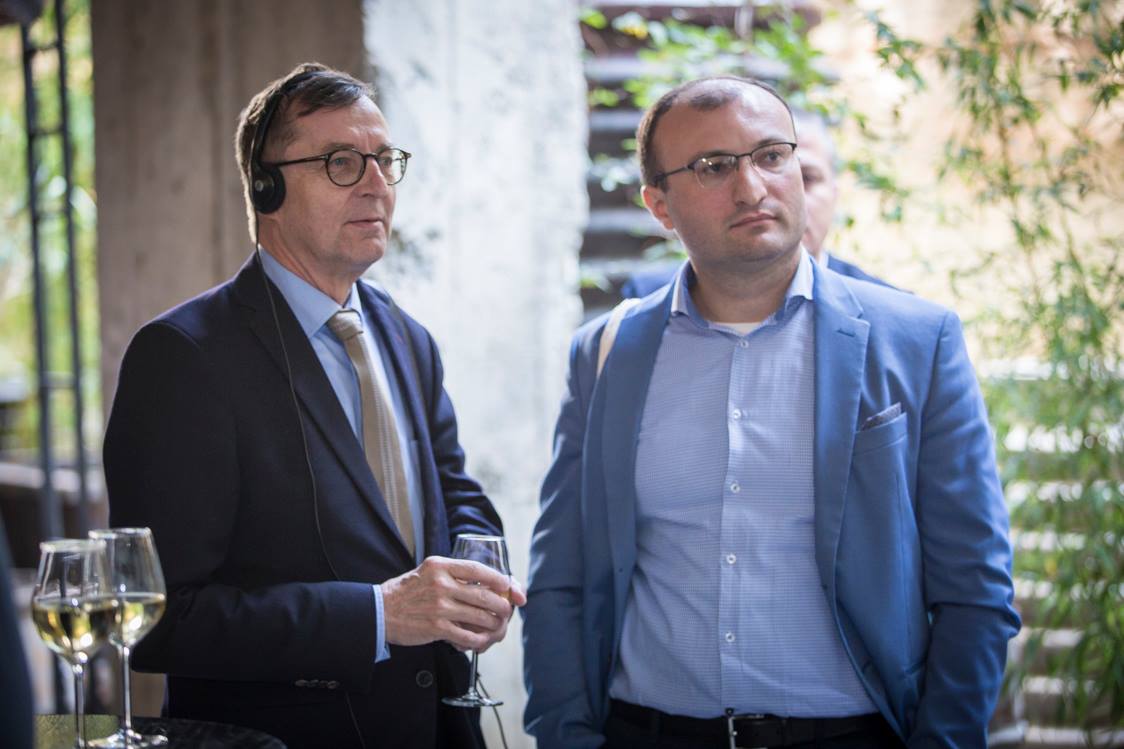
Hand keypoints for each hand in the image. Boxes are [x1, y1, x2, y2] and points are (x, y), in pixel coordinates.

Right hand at [381, 556, 525, 651]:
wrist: (379, 611)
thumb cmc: (406, 592)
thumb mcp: (427, 572)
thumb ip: (451, 574)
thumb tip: (482, 582)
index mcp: (440, 566)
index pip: (477, 569)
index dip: (498, 578)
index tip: (507, 585)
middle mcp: (441, 584)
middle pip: (484, 595)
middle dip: (501, 605)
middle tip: (506, 610)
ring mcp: (439, 606)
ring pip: (479, 616)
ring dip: (493, 624)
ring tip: (496, 626)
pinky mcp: (436, 627)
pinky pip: (467, 635)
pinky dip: (478, 640)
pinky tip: (480, 641)